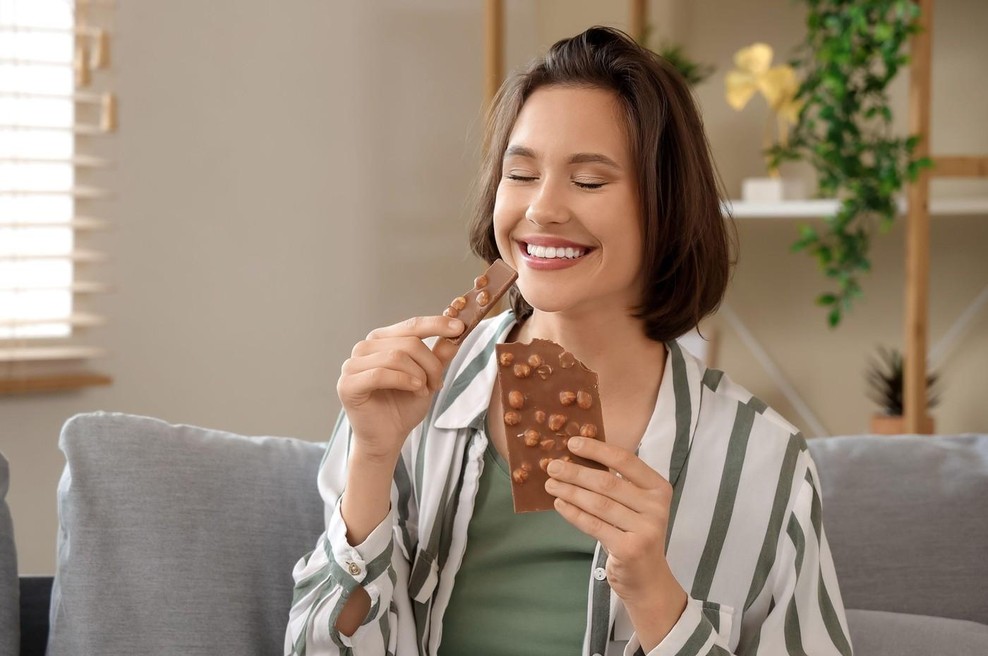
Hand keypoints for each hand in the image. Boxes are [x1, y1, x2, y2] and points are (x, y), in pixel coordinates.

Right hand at [337, 315, 463, 461]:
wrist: (387, 438)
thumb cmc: (403, 407)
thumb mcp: (428, 378)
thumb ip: (439, 356)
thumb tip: (456, 332)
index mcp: (382, 340)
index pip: (412, 325)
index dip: (437, 324)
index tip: (459, 327)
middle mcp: (364, 347)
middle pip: (409, 342)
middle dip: (431, 364)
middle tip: (437, 384)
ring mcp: (352, 364)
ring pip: (396, 356)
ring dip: (419, 375)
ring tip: (423, 391)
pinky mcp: (347, 384)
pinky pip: (380, 374)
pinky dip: (404, 381)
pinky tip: (415, 390)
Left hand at [544, 436, 687, 648]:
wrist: (648, 578)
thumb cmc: (635, 533)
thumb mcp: (635, 505)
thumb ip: (617, 482)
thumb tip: (576, 457)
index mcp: (659, 488)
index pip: (626, 460)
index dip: (597, 449)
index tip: (572, 443)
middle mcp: (656, 507)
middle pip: (608, 482)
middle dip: (575, 472)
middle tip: (552, 466)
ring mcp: (645, 529)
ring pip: (598, 503)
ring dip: (570, 491)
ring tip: (550, 484)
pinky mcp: (629, 548)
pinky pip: (593, 525)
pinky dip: (572, 513)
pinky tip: (559, 504)